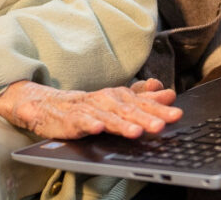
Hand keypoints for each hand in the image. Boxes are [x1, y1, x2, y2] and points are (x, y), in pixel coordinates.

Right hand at [0, 77, 181, 138]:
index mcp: (116, 96)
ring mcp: (86, 109)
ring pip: (106, 116)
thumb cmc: (83, 105)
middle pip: (127, 109)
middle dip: (145, 117)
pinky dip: (89, 124)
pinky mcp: (69, 120)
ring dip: (121, 123)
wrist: (44, 104)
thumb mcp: (114, 100)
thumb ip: (139, 96)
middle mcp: (103, 100)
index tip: (176, 112)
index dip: (158, 107)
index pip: (141, 102)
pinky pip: (79, 122)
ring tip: (136, 131)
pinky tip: (97, 129)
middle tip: (162, 124)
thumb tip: (165, 90)